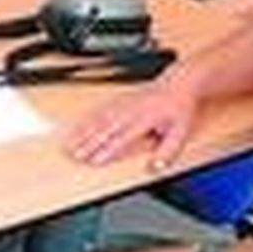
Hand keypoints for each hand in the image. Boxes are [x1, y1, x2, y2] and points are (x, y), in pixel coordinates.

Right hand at [65, 69, 202, 169]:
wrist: (178, 84)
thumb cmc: (178, 108)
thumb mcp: (181, 132)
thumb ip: (168, 152)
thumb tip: (155, 167)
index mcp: (145, 119)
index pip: (122, 137)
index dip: (107, 150)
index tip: (94, 160)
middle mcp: (131, 110)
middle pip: (105, 129)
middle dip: (88, 143)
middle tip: (74, 155)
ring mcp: (123, 103)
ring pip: (98, 119)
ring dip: (83, 132)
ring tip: (71, 144)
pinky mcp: (120, 100)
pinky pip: (100, 109)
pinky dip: (87, 119)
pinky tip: (80, 127)